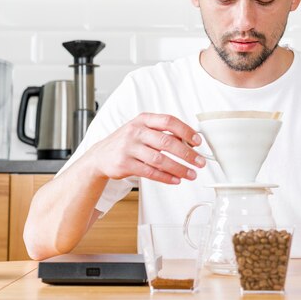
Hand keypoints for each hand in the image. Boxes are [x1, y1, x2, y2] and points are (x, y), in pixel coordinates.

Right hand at [88, 113, 205, 184]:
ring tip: (191, 174)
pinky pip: (150, 172)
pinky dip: (166, 177)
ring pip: (160, 160)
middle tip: (200, 162)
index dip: (186, 131)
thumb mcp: (142, 130)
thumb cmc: (127, 142)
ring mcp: (129, 148)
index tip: (198, 141)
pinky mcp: (124, 164)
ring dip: (179, 168)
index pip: (169, 121)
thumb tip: (189, 142)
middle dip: (187, 154)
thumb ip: (163, 133)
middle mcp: (136, 131)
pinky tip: (176, 179)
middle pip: (167, 142)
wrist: (100, 156)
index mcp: (143, 120)